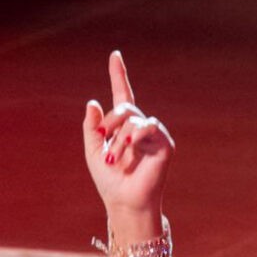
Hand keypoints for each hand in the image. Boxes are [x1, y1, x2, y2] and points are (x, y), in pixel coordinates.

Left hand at [83, 51, 174, 215]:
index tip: (114, 55)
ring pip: (134, 119)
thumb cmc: (109, 180)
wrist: (124, 201)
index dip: (118, 75)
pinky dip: (136, 136)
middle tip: (103, 139)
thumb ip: (91, 127)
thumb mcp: (92, 151)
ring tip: (113, 159)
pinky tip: (130, 149)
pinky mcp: (164, 144)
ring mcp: (153, 135)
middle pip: (125, 108)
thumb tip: (93, 101)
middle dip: (110, 122)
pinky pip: (149, 127)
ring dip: (120, 138)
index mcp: (122, 127)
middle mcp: (139, 128)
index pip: (122, 95)